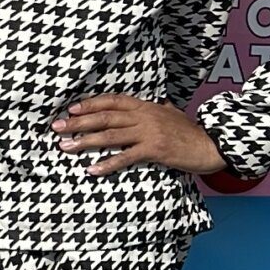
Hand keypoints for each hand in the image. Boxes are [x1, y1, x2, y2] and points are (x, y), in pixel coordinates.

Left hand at [52, 95, 229, 175]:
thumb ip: (153, 109)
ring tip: (66, 147)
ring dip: (85, 142)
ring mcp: (150, 132)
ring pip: (111, 135)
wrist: (212, 145)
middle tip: (57, 128)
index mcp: (146, 106)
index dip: (91, 104)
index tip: (71, 110)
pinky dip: (108, 164)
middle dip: (79, 122)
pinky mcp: (155, 150)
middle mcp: (145, 116)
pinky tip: (92, 169)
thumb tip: (146, 104)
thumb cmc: (189, 132)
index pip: (113, 100)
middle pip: (105, 117)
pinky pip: (127, 157)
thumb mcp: (170, 113)